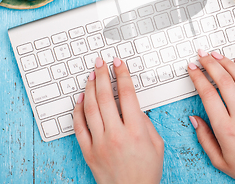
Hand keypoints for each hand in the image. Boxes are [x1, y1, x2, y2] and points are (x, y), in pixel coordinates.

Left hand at [73, 57, 163, 183]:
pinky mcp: (88, 151)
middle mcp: (116, 134)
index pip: (127, 94)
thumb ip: (146, 121)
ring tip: (91, 75)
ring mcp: (100, 142)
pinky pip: (79, 126)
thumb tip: (133, 106)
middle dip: (103, 75)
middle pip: (106, 97)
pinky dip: (78, 110)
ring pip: (90, 108)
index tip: (119, 63)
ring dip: (90, 88)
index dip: (123, 74)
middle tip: (101, 63)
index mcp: (136, 130)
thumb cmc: (146, 171)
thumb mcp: (156, 143)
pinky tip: (80, 99)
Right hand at [187, 50, 234, 183]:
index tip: (192, 68)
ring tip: (217, 55)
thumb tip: (194, 118)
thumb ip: (204, 138)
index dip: (198, 77)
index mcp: (226, 130)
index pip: (208, 95)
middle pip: (224, 81)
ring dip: (228, 63)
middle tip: (202, 55)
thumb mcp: (219, 160)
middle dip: (210, 64)